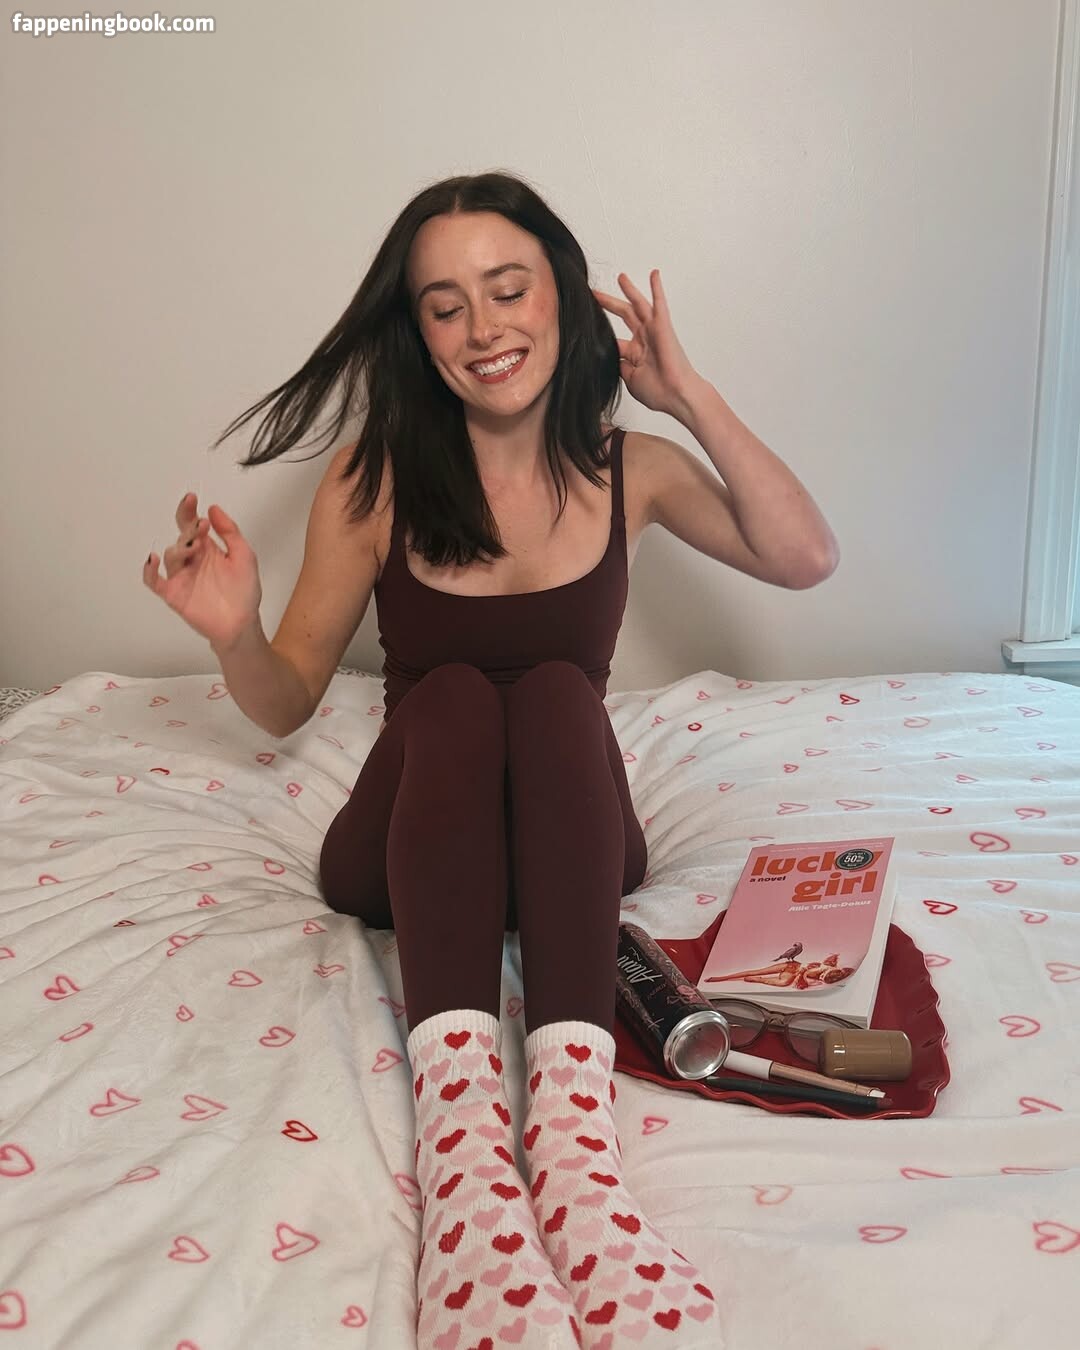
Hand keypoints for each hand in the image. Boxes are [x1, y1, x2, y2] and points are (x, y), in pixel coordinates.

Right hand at [143, 494, 262, 648]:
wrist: (242, 624)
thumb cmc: (244, 593)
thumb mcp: (244, 556)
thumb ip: (230, 532)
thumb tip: (214, 509)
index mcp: (208, 548)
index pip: (193, 524)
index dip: (189, 510)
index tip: (192, 498)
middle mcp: (193, 559)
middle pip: (182, 536)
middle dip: (188, 528)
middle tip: (199, 525)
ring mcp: (182, 576)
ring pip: (172, 555)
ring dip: (181, 548)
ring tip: (193, 547)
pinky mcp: (174, 594)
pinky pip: (154, 581)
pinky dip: (149, 570)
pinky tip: (152, 560)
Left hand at [590, 269, 702, 417]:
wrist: (675, 395)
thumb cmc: (658, 391)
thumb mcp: (629, 378)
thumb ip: (619, 364)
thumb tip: (610, 355)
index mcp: (635, 353)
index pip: (615, 339)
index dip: (602, 333)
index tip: (588, 325)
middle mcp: (644, 339)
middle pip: (624, 316)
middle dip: (608, 304)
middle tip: (594, 293)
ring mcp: (653, 331)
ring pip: (638, 305)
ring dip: (630, 290)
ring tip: (621, 277)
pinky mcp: (663, 326)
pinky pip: (659, 303)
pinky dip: (656, 288)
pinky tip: (654, 274)